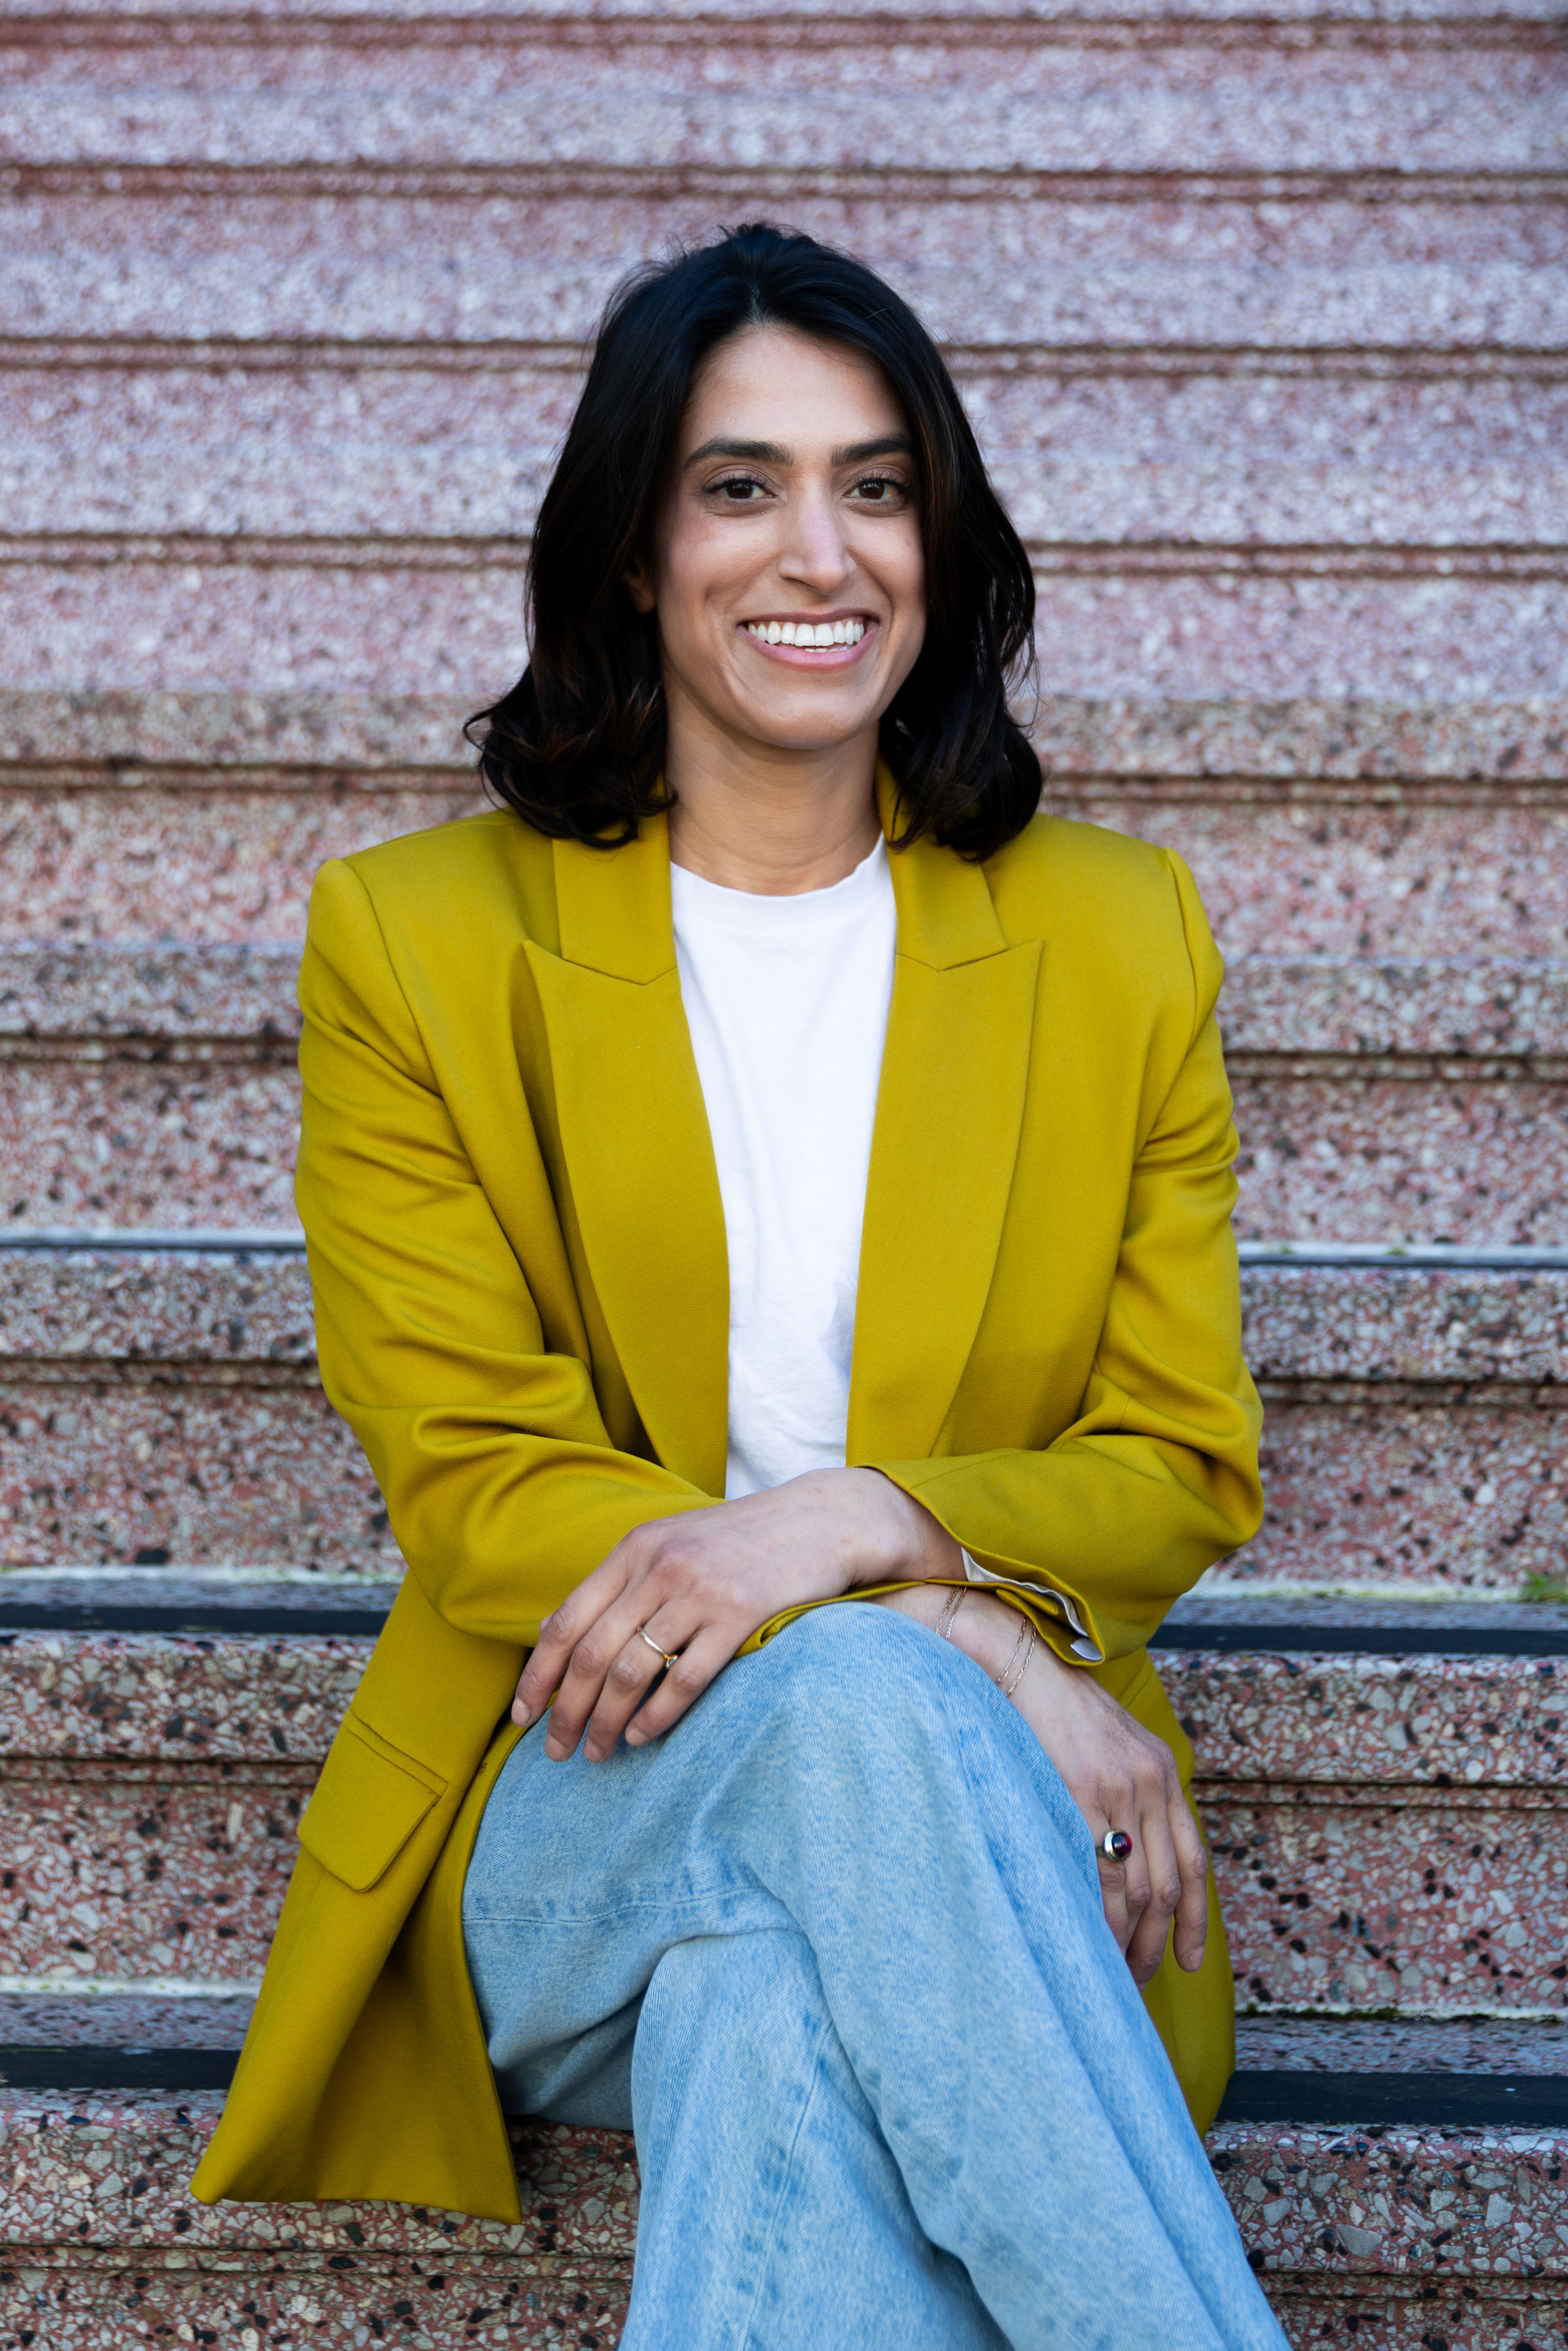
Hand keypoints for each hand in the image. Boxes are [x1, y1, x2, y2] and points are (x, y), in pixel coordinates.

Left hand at [513, 1468, 961, 1761]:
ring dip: (605, 1720)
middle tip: (555, 1751)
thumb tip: (552, 1629)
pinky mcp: (740, 1615)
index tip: (522, 1716)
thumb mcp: (670, 1544)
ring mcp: (699, 1591)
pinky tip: (641, 1736)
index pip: (566, 1621)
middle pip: (591, 1654)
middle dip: (565, 1710)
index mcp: (635, 1549)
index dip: (537, 1674)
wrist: (820, 1520)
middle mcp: (659, 1567)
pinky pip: (686, 1678)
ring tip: (596, 1751)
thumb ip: (617, 1584)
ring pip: (632, 1671)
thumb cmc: (739, 1541)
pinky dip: (656, 1715)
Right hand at [875, 1584, 1207, 1984]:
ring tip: (1110, 1971)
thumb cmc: (1056, 1706)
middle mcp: (1150, 1783)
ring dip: (1127, 1939)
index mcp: (1164, 1772)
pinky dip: (1098, 1916)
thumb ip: (1130, 1788)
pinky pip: (1098, 1873)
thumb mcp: (1113, 1741)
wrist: (1020, 1661)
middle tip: (1136, 1979)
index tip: (1186, 1959)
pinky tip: (1086, 1939)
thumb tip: (1127, 1847)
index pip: (1194, 1861)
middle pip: (1168, 1886)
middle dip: (1156, 1942)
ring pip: (1137, 1888)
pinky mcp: (1080, 1793)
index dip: (1195, 1919)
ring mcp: (1117, 1789)